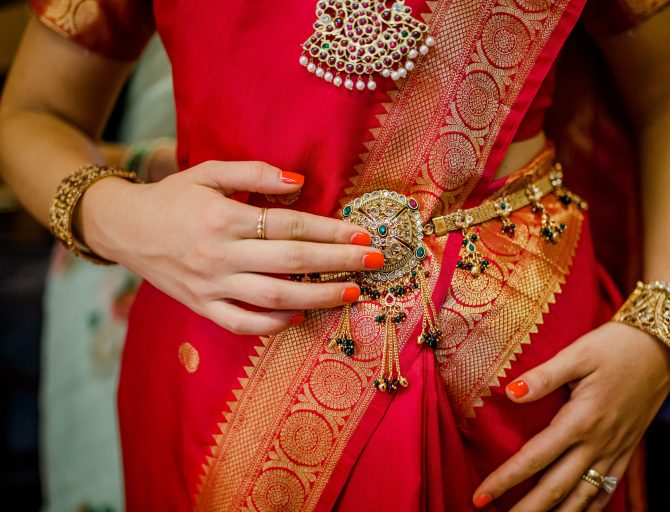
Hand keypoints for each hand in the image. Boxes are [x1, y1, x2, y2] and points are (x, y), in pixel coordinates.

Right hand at [79, 160, 381, 334]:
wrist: (124, 228)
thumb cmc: (173, 197)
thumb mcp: (209, 172)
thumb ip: (254, 173)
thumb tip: (300, 182)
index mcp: (223, 217)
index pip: (290, 225)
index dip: (330, 231)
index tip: (363, 234)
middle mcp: (219, 254)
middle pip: (291, 262)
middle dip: (338, 262)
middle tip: (375, 261)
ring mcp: (210, 285)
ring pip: (272, 297)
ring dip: (318, 297)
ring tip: (352, 293)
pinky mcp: (201, 306)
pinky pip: (241, 323)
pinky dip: (271, 324)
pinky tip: (300, 316)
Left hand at [473, 322, 669, 510]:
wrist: (662, 347)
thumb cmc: (615, 347)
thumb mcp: (578, 353)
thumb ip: (544, 376)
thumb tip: (511, 393)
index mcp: (581, 419)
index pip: (535, 457)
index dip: (505, 479)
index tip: (480, 495)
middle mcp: (598, 442)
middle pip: (556, 488)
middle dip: (527, 509)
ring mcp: (614, 450)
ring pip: (583, 497)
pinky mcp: (626, 451)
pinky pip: (607, 491)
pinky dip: (590, 510)